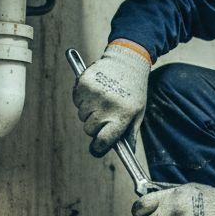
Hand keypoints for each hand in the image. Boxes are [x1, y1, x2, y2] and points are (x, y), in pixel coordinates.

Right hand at [72, 40, 151, 156]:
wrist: (128, 61)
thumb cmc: (134, 91)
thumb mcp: (138, 113)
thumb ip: (129, 133)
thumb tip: (127, 154)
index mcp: (123, 115)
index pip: (103, 140)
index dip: (98, 146)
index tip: (98, 147)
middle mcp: (107, 105)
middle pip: (89, 129)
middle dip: (95, 126)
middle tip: (105, 115)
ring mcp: (94, 94)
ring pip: (82, 115)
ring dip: (89, 111)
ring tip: (102, 99)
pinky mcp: (84, 84)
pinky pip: (76, 101)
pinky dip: (82, 99)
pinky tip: (95, 91)